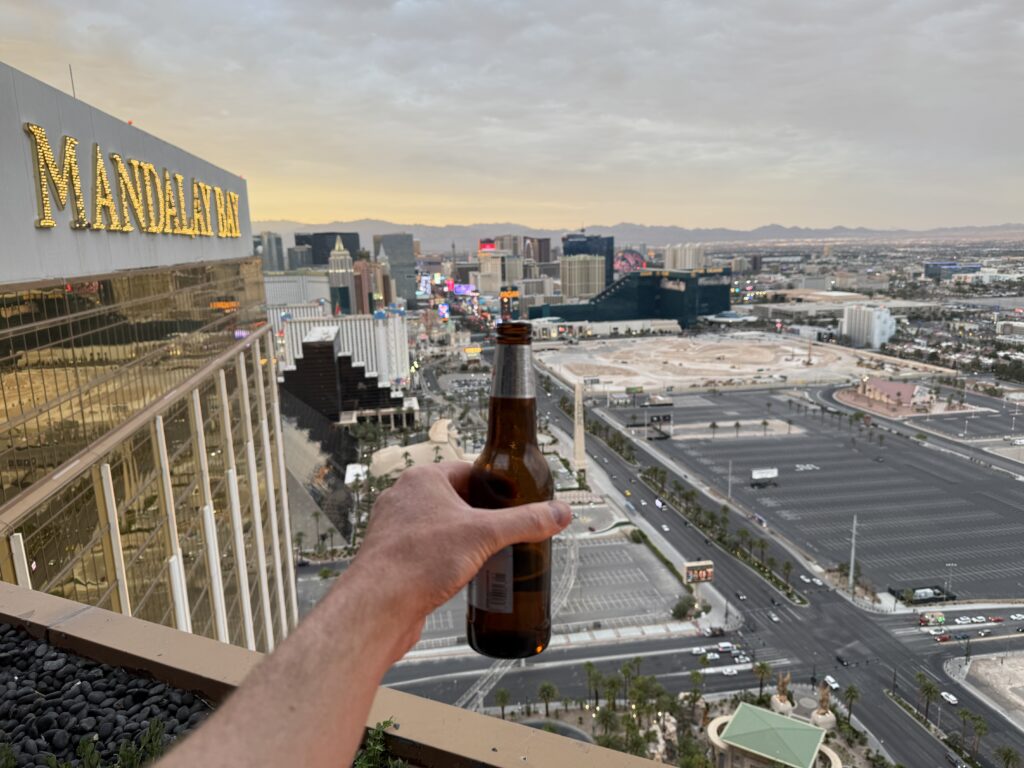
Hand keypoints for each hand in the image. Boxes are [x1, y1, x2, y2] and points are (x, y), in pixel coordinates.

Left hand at [343, 462, 571, 661]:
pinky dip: (447, 561)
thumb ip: (525, 522)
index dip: (494, 486)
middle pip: (456, 501)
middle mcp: (405, 500)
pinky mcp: (393, 559)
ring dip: (465, 541)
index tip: (514, 500)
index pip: (468, 471)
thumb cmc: (417, 561)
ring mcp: (396, 530)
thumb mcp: (485, 535)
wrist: (378, 606)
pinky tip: (463, 576)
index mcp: (423, 480)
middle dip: (483, 517)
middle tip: (507, 531)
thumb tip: (558, 512)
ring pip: (441, 528)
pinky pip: (427, 552)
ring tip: (490, 555)